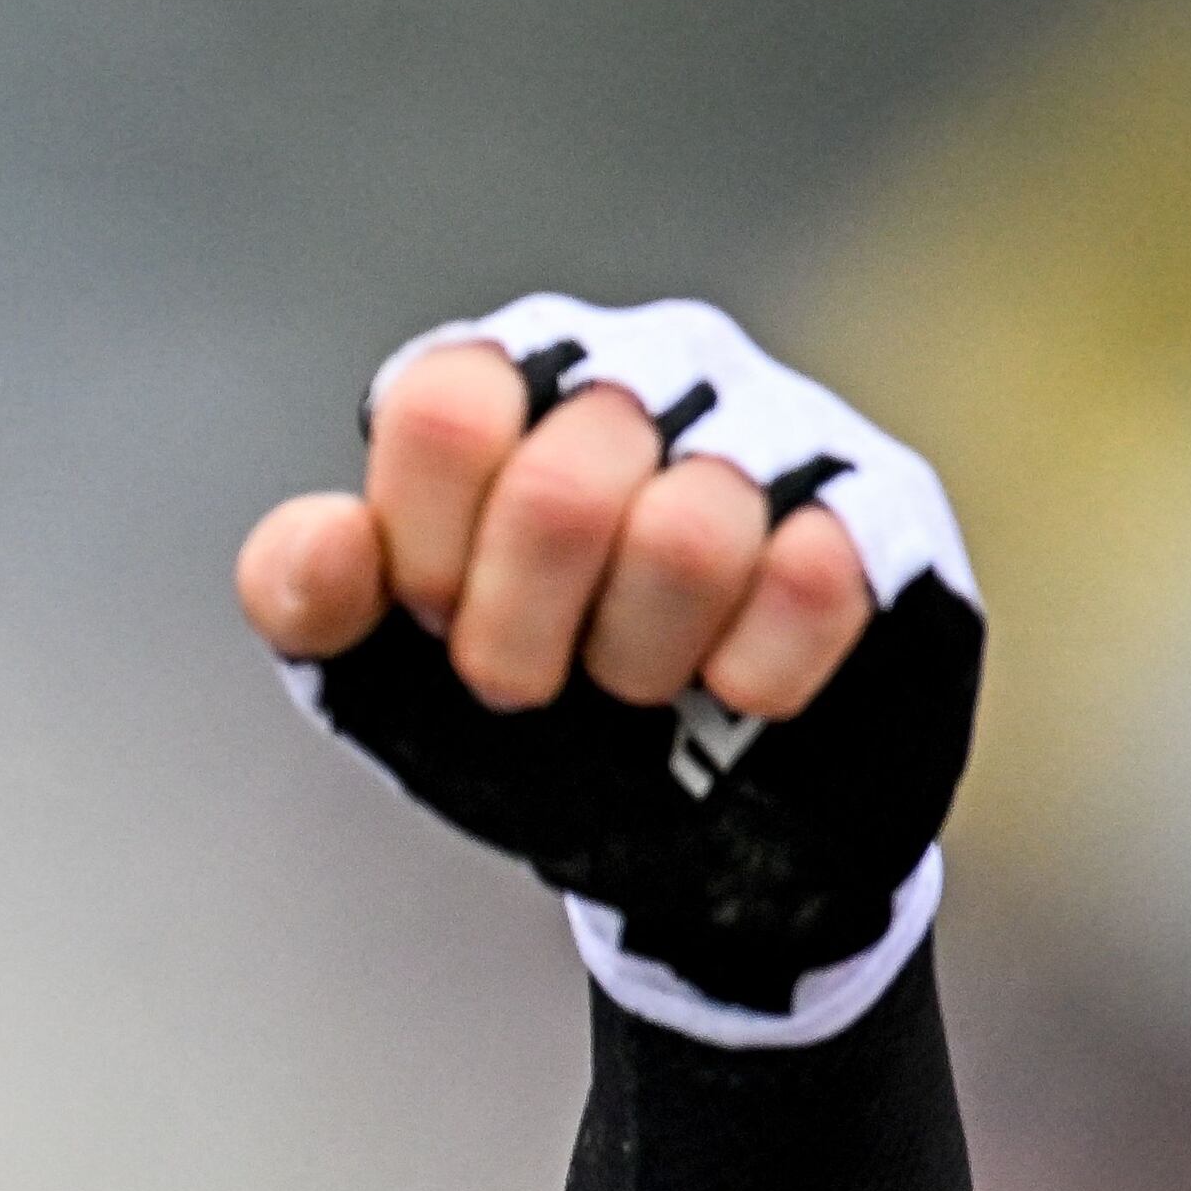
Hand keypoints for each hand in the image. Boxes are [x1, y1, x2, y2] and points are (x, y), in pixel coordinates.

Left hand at [233, 342, 871, 717]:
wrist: (679, 826)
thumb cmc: (522, 706)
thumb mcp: (375, 667)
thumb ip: (309, 595)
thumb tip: (330, 540)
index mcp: (506, 376)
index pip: (450, 409)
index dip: (433, 555)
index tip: (437, 623)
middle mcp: (641, 365)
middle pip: (560, 485)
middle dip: (523, 638)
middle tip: (532, 684)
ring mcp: (772, 422)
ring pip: (694, 528)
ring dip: (640, 659)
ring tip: (640, 681)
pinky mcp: (882, 505)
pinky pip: (815, 577)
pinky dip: (751, 677)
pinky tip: (735, 691)